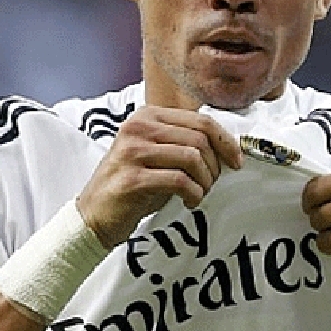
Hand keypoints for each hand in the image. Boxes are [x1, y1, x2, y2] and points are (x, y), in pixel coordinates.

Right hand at [77, 106, 241, 246]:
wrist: (94, 214)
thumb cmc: (132, 185)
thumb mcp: (157, 154)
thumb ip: (183, 143)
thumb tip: (226, 146)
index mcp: (147, 116)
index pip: (200, 120)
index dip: (225, 141)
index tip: (236, 160)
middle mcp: (138, 128)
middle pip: (199, 138)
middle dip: (216, 164)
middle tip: (213, 182)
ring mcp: (133, 151)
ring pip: (192, 158)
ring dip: (205, 181)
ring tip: (200, 193)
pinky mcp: (132, 178)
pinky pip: (179, 181)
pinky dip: (194, 193)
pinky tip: (190, 201)